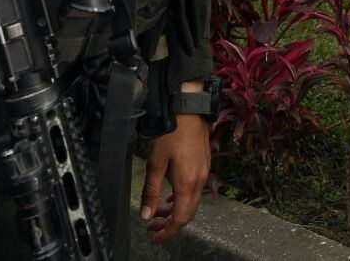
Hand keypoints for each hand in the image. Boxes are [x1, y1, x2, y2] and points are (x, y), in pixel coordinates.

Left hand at [140, 115, 210, 242]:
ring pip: (191, 202)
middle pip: (187, 213)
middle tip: (151, 227)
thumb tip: (146, 215)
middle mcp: (199, 181)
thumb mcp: (155, 163)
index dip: (167, 232)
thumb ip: (151, 191)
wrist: (189, 111)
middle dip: (169, 224)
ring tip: (157, 213)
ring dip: (174, 211)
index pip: (180, 218)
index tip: (155, 237)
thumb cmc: (171, 133)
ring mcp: (204, 173)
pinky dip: (181, 199)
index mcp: (187, 183)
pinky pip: (194, 190)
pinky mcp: (203, 166)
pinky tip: (170, 197)